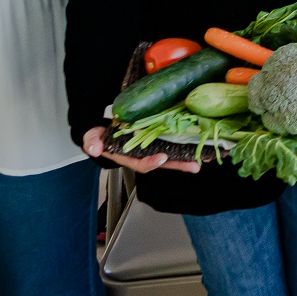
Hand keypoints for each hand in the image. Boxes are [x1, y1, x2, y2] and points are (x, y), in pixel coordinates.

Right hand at [83, 125, 201, 173]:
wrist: (106, 129)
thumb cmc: (101, 136)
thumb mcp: (93, 138)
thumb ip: (92, 142)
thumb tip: (93, 148)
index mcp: (129, 157)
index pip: (141, 163)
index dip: (151, 162)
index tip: (161, 158)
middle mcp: (144, 155)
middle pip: (164, 163)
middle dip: (179, 165)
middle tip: (194, 166)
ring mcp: (154, 148)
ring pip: (173, 155)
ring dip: (188, 157)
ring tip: (204, 158)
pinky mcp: (161, 138)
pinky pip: (176, 143)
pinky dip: (189, 145)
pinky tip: (202, 145)